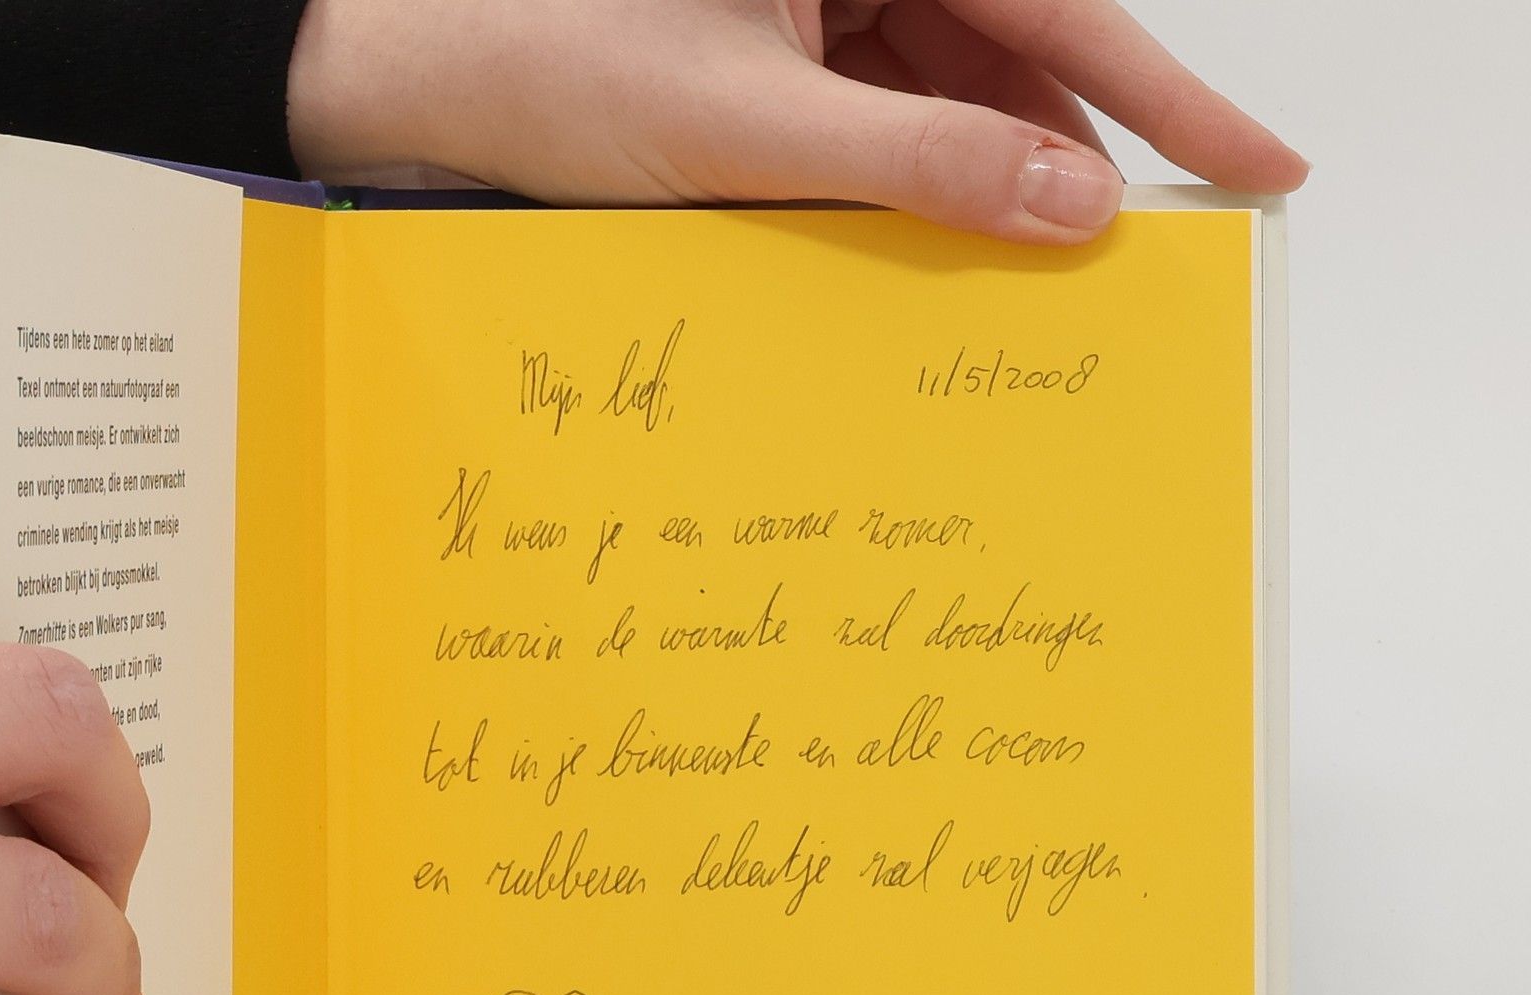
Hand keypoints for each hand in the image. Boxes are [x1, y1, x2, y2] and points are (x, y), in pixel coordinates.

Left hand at [289, 0, 1306, 242]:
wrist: (428, 89)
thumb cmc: (555, 68)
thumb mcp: (749, 130)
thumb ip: (916, 163)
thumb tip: (1065, 200)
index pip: (1058, 4)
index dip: (1169, 92)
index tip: (1258, 160)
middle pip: (1016, 49)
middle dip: (1076, 150)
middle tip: (1147, 253)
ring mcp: (822, 6)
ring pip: (954, 94)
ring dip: (995, 180)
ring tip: (1042, 276)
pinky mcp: (784, 60)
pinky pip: (884, 121)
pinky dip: (918, 188)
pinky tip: (943, 250)